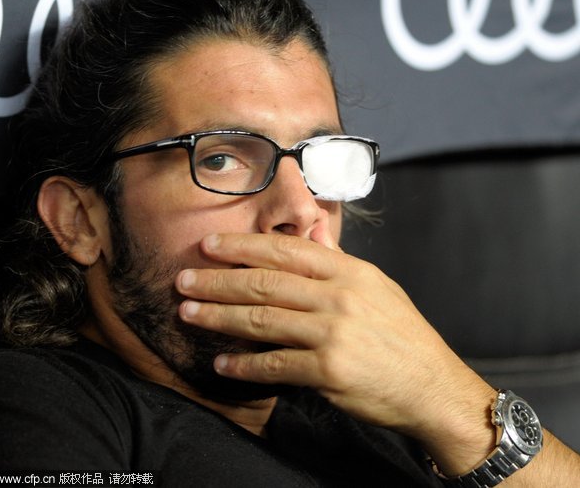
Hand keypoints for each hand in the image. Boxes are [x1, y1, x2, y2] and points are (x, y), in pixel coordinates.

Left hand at [177, 233, 493, 453]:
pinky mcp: (329, 371)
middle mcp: (338, 297)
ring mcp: (333, 333)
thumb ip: (337, 260)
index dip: (242, 246)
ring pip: (262, 321)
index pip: (285, 251)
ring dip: (219, 318)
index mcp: (348, 272)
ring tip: (188, 314)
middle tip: (184, 280)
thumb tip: (311, 231)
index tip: (209, 245)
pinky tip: (222, 364)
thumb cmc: (402, 334)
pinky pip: (275, 365)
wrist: (432, 385)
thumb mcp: (375, 286)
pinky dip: (244, 365)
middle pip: (265, 283)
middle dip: (218, 281)